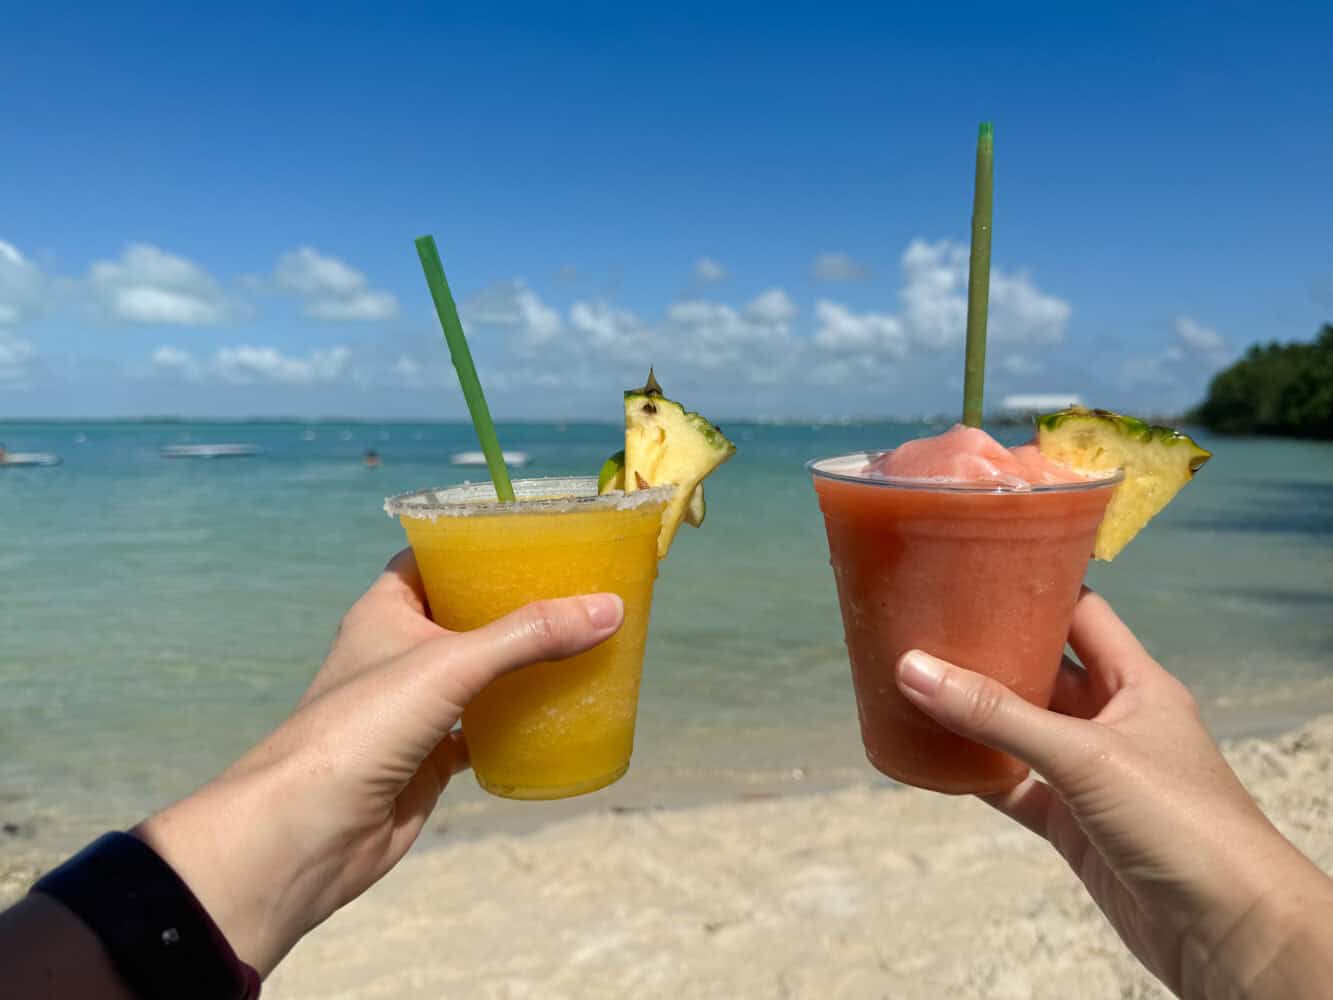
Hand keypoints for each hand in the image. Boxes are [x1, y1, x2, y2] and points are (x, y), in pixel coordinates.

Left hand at [134, 550, 624, 975]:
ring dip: (522, 666)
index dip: (475, 544)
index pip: (432, 559)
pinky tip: (558, 715)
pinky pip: (484, 729)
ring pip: (478, 675)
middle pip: (465, 615)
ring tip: (581, 645)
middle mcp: (397, 652)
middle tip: (576, 593)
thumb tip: (608, 608)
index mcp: (386, 610)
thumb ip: (529, 636)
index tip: (533, 539)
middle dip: (516, 607)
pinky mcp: (428, 758)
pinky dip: (517, 723)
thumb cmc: (361, 728)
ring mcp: (413, 708)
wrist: (307, 833)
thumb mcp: (451, 664)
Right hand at [894, 588, 1332, 998]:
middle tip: (927, 621)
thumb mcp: (1085, 756)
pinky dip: (977, 773)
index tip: (976, 565)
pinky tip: (935, 757)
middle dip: (991, 648)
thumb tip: (914, 669)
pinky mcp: (1073, 824)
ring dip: (977, 712)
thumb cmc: (1183, 823)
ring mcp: (1092, 775)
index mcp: (1136, 684)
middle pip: (1042, 669)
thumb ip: (998, 715)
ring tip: (915, 680)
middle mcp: (1114, 721)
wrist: (1228, 930)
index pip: (1081, 614)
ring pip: (1022, 729)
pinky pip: (1013, 786)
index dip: (1035, 586)